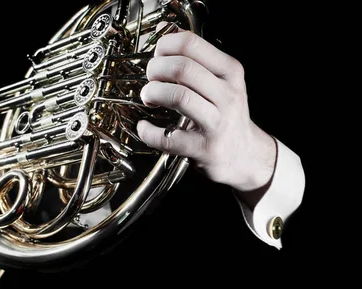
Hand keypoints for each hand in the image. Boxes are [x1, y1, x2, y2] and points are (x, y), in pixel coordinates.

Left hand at [137, 26, 276, 200]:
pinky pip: (168, 137)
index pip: (192, 44)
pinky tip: (144, 128)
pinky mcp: (205, 149)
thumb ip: (194, 59)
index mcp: (230, 72)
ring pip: (178, 96)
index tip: (157, 56)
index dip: (165, 47)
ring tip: (149, 98)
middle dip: (155, 70)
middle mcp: (227, 95)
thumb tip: (162, 33)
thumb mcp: (219, 81)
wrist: (245, 155)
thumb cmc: (225, 115)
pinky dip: (148, 132)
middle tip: (150, 79)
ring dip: (152, 94)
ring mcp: (218, 123)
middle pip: (182, 68)